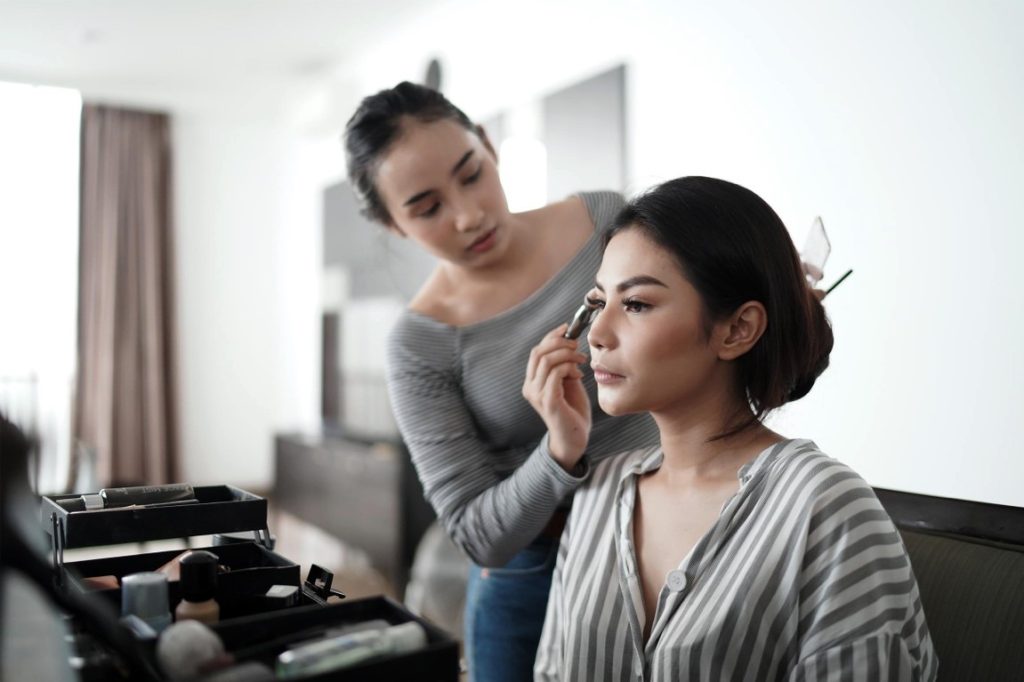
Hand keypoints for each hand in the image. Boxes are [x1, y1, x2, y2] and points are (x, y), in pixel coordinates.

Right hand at [523, 324, 591, 470]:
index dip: (551, 337)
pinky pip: (555, 374)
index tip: (567, 329)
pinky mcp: (548, 401)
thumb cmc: (573, 410)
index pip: (537, 351)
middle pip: (539, 352)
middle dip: (560, 343)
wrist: (574, 438)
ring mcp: (537, 395)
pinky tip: (578, 374)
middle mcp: (530, 387)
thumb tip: (569, 343)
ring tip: (581, 360)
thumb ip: (564, 365)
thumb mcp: (568, 382)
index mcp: (532, 381)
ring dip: (567, 355)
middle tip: (577, 345)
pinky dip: (568, 367)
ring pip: (547, 361)